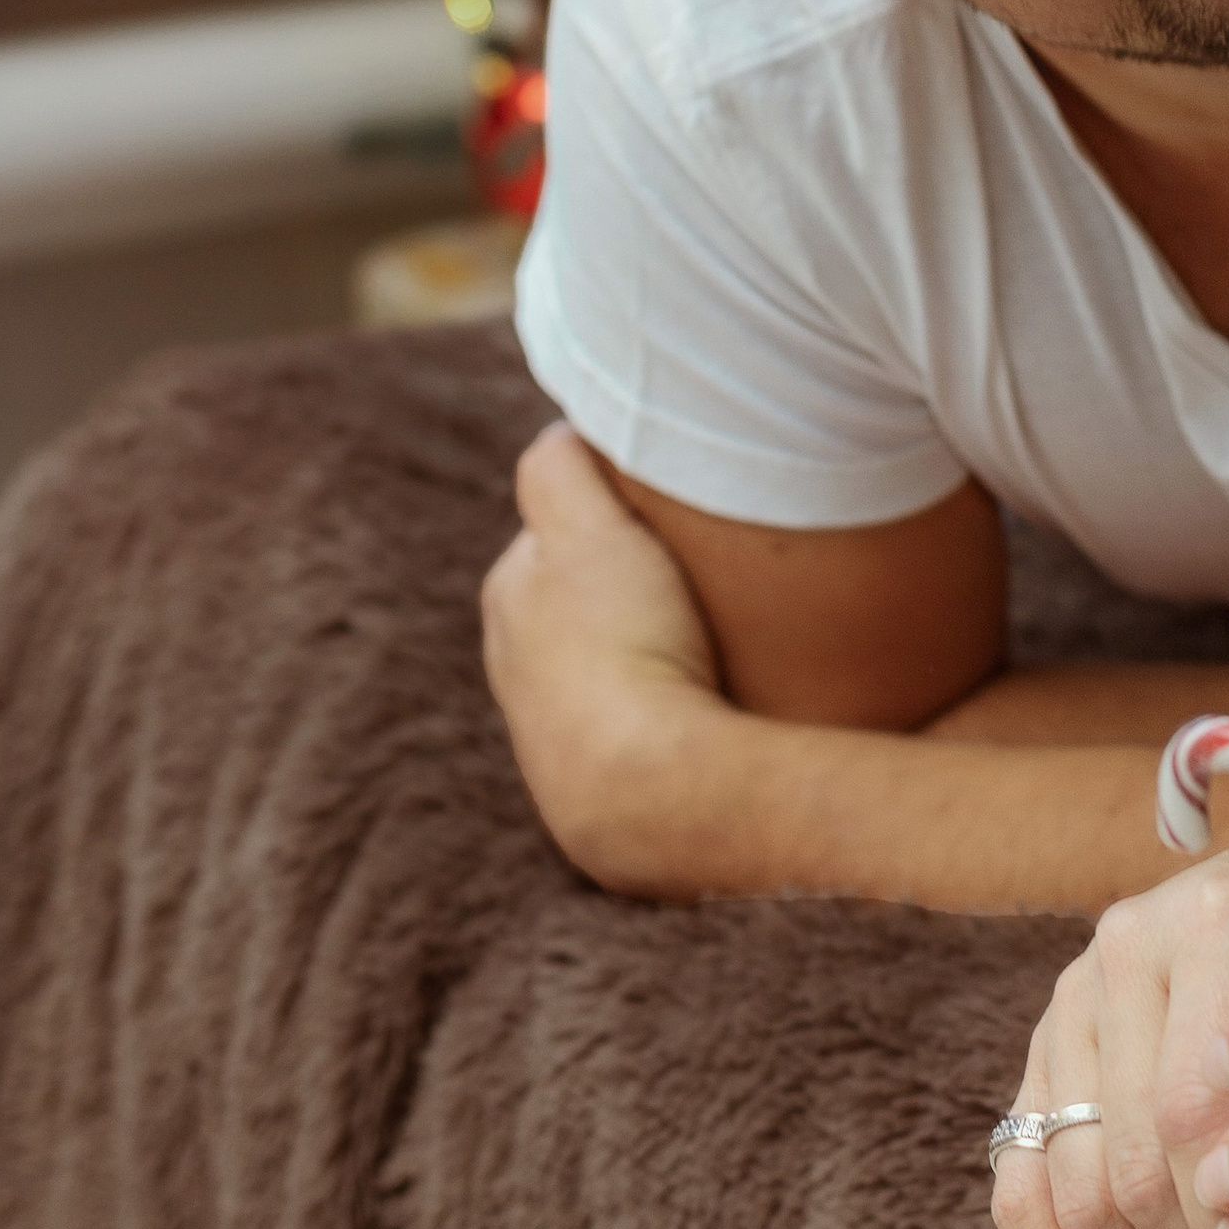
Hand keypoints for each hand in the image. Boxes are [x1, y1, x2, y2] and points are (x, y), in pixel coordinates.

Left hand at [482, 424, 728, 884]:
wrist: (655, 794)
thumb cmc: (627, 646)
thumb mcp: (587, 528)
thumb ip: (563, 465)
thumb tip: (567, 434)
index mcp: (510, 595)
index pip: (562, 524)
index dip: (620, 506)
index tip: (677, 508)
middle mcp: (516, 667)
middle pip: (587, 595)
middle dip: (634, 579)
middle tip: (708, 573)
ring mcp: (556, 738)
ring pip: (614, 661)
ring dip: (654, 645)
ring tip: (718, 642)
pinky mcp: (600, 793)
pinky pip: (640, 724)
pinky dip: (667, 704)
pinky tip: (710, 705)